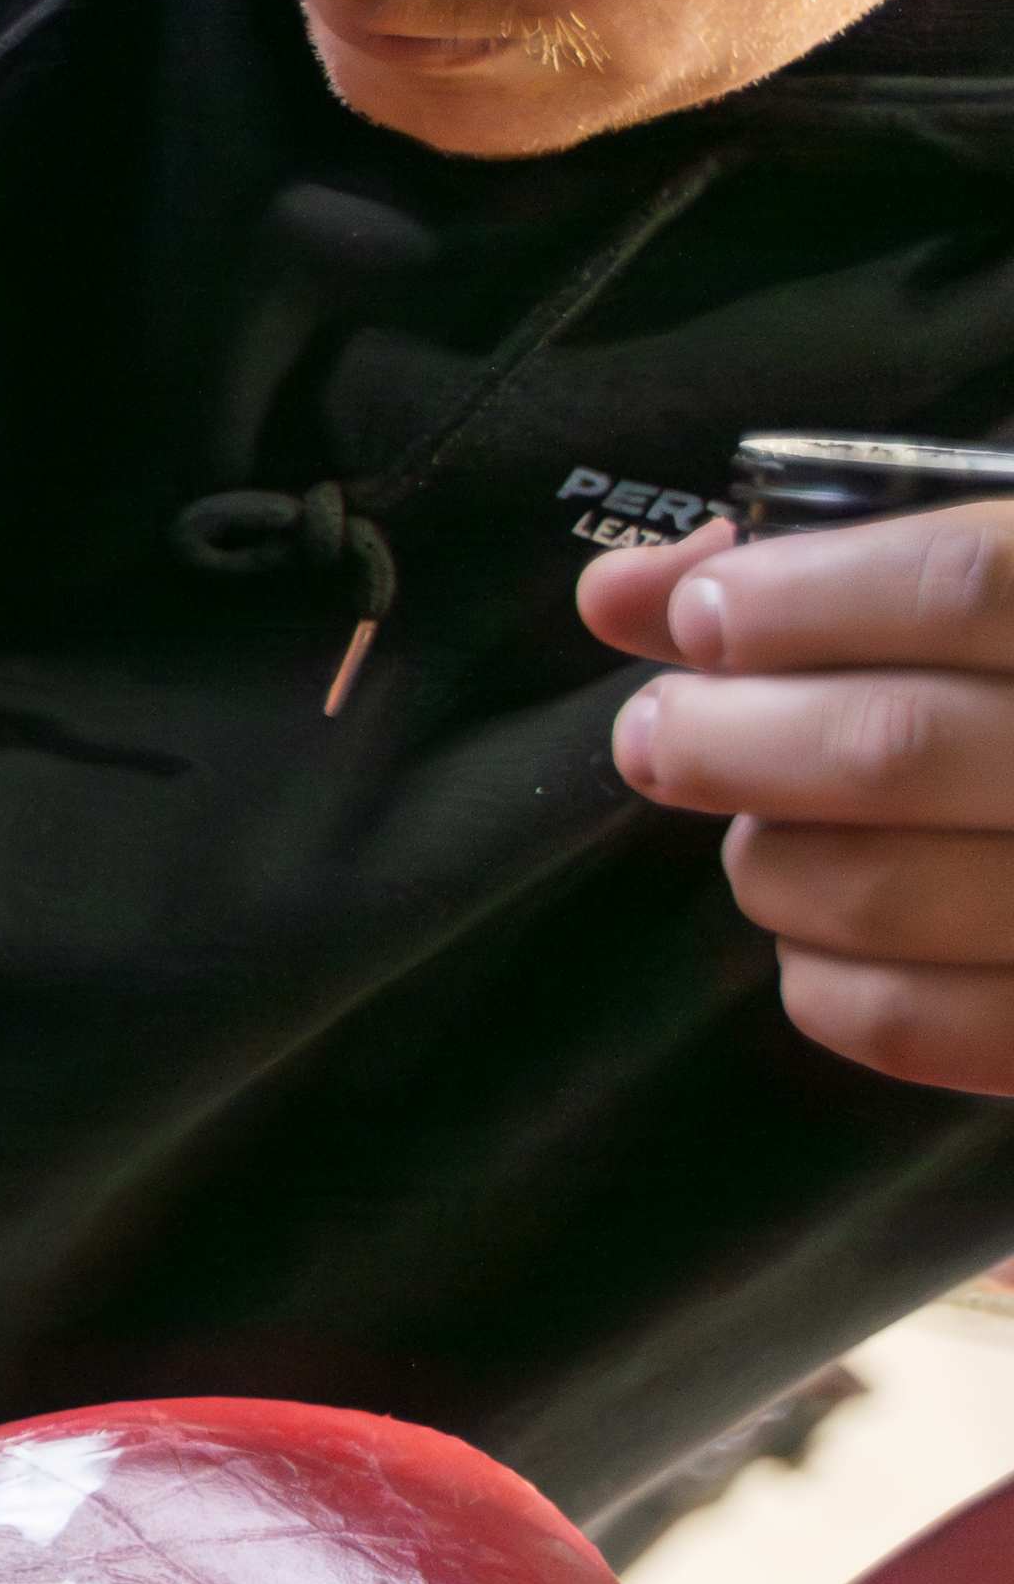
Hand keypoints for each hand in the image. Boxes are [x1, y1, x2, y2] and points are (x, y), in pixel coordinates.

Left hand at [593, 509, 1013, 1091]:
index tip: (706, 618)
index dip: (803, 598)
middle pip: (893, 746)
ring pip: (880, 889)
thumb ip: (856, 559)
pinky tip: (825, 938)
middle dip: (728, 738)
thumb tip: (619, 591)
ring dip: (770, 858)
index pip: (965, 582)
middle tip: (664, 734)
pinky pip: (920, 1023)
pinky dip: (825, 980)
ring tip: (766, 833)